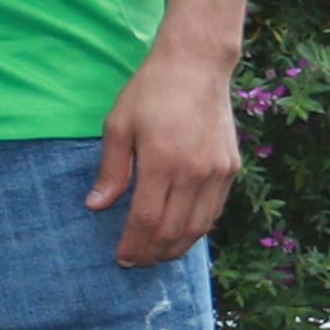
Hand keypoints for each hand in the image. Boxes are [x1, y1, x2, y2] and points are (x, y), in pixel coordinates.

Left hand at [95, 39, 241, 265]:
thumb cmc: (150, 92)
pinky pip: (215, 210)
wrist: (197, 67)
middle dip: (153, 252)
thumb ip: (112, 170)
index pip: (148, 219)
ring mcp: (218, 172)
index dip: (134, 244)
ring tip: (156, 255)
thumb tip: (97, 206)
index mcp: (163, 162)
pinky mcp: (232, 168)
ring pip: (200, 226)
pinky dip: (198, 228)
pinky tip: (181, 233)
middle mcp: (196, 172)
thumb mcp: (118, 125)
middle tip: (136, 262)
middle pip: (175, 230)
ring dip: (177, 247)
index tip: (121, 258)